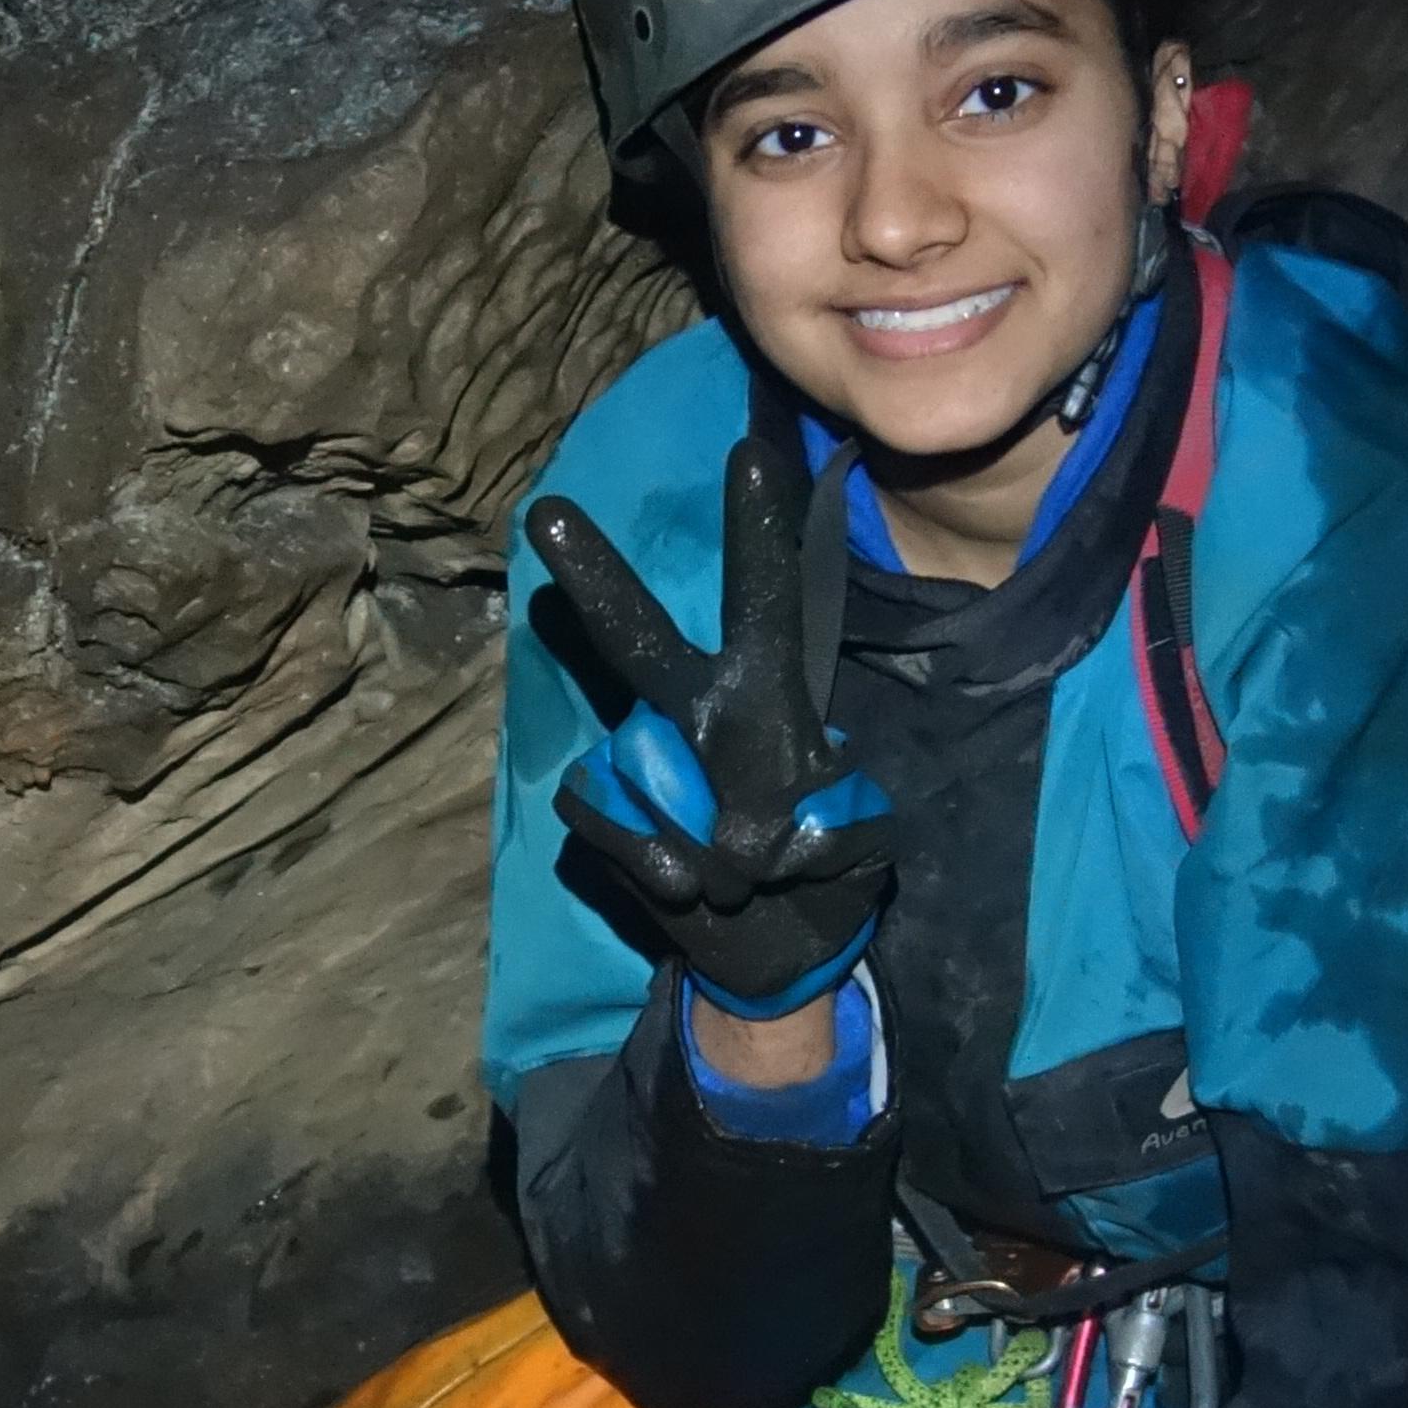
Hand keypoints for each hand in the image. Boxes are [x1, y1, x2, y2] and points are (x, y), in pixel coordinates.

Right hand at [524, 427, 892, 1021]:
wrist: (775, 951)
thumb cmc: (829, 874)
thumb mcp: (863, 849)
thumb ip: (829, 831)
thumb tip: (739, 840)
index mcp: (770, 697)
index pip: (768, 605)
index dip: (757, 538)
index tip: (747, 456)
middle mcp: (696, 711)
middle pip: (639, 636)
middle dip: (594, 578)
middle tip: (544, 513)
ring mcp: (643, 762)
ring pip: (631, 759)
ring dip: (687, 830)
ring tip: (731, 879)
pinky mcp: (604, 816)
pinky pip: (600, 817)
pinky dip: (647, 858)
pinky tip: (687, 889)